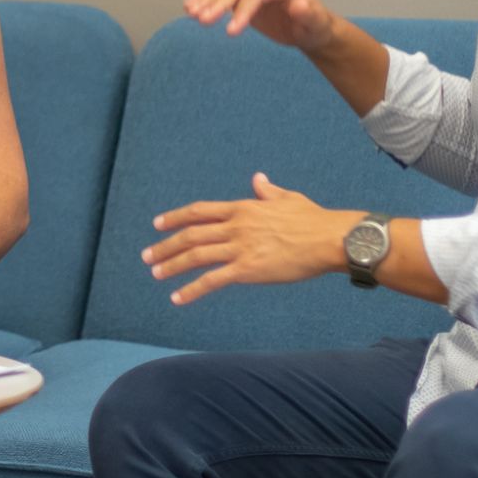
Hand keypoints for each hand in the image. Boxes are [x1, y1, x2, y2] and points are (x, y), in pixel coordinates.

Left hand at [144, 173, 350, 304]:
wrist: (329, 239)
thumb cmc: (313, 219)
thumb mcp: (287, 198)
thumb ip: (267, 191)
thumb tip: (257, 178)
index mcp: (244, 207)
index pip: (200, 210)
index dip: (176, 217)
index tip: (158, 224)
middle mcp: (236, 225)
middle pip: (191, 233)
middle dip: (166, 245)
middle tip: (147, 255)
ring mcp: (240, 247)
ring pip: (196, 255)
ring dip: (172, 265)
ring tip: (156, 273)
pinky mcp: (248, 269)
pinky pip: (212, 280)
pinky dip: (191, 290)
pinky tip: (178, 298)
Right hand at [184, 0, 335, 51]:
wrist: (310, 28)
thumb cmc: (315, 26)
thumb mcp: (316, 24)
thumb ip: (308, 14)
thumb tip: (300, 4)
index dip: (243, 11)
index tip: (230, 32)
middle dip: (219, 5)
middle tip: (203, 21)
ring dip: (207, 1)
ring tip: (191, 13)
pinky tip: (190, 6)